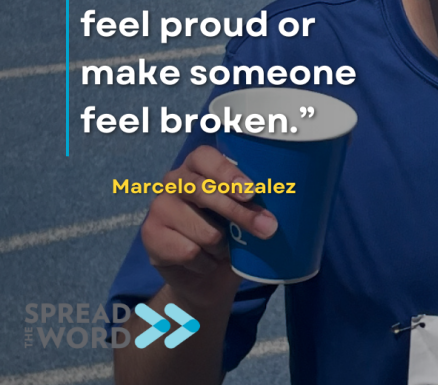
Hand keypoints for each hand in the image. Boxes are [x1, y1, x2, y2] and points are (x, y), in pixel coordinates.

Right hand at [140, 145, 277, 307]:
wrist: (206, 279)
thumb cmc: (231, 235)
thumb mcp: (245, 213)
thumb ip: (255, 202)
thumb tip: (287, 203)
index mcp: (198, 165)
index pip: (205, 157)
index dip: (227, 173)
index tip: (251, 191)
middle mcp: (174, 180)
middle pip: (204, 192)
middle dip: (238, 213)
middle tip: (266, 227)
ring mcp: (159, 206)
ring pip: (202, 229)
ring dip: (222, 247)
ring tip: (224, 249)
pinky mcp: (150, 235)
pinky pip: (189, 251)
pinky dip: (206, 262)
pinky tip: (205, 261)